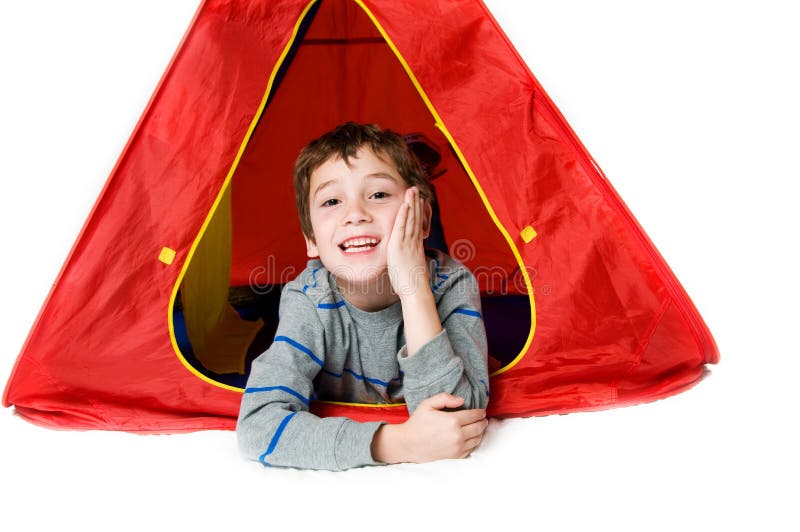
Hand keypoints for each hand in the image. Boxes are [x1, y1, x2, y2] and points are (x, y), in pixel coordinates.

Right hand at [371, 393, 487, 463]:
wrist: (408, 444)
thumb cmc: (418, 423)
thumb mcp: (428, 404)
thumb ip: (445, 398)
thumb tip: (462, 400)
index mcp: (452, 421)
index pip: (474, 415)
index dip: (480, 412)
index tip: (482, 411)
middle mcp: (457, 435)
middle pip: (479, 427)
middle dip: (483, 421)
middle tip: (483, 418)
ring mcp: (457, 447)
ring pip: (478, 438)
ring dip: (480, 432)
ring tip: (478, 427)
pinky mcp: (456, 456)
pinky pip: (471, 448)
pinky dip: (474, 442)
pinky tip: (471, 437)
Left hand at [386, 186, 428, 298]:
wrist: (415, 291)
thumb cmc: (413, 285)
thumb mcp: (412, 270)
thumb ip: (410, 263)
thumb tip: (410, 265)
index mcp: (416, 248)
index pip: (417, 226)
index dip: (418, 213)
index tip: (419, 202)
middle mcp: (414, 243)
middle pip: (416, 219)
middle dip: (416, 204)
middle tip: (416, 190)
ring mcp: (407, 243)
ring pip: (411, 220)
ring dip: (411, 204)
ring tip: (412, 191)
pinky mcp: (399, 246)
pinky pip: (402, 227)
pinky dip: (404, 215)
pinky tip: (405, 205)